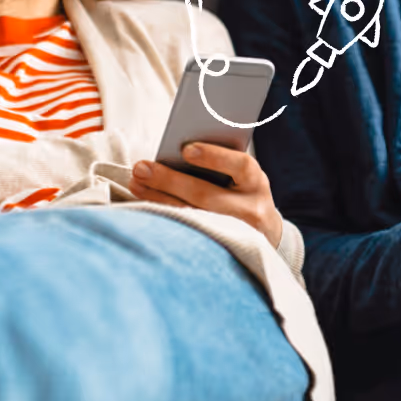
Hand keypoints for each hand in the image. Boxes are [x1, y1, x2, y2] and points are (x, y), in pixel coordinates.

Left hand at [129, 144, 283, 247]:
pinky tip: (146, 205)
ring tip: (136, 183)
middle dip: (170, 180)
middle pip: (206, 196)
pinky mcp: (219, 250)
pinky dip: (164, 218)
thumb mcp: (243, 177)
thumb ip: (222, 164)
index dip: (214, 157)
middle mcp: (251, 210)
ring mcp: (235, 234)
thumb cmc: (243, 193)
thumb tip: (180, 150)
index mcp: (256, 183)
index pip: (241, 166)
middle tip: (141, 168)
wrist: (264, 234)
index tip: (186, 150)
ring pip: (192, 217)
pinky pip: (187, 234)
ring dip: (159, 199)